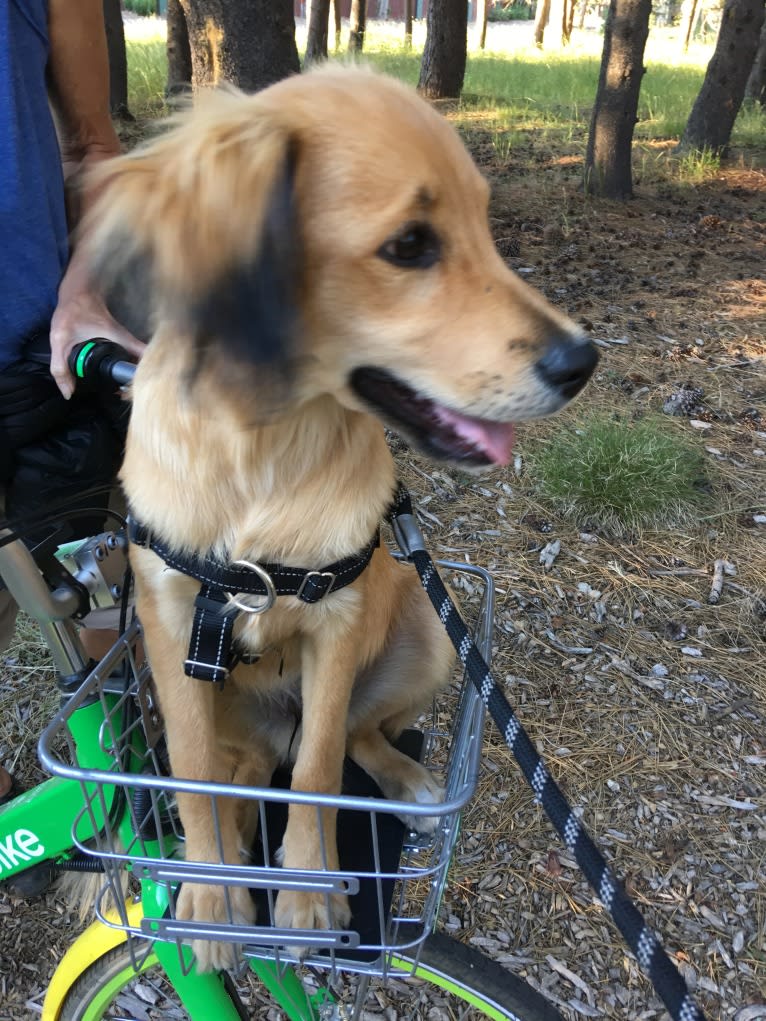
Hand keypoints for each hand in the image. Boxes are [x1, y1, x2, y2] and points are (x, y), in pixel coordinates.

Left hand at [49, 273, 144, 398]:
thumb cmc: (72, 312)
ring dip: (132, 378)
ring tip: (121, 391)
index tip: (129, 391)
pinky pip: (132, 359)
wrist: (78, 292)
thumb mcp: (60, 339)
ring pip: (138, 364)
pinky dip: (127, 371)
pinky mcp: (123, 342)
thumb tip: (68, 393)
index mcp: (120, 339)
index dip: (141, 379)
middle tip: (122, 395)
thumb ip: (60, 367)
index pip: (144, 360)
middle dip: (135, 384)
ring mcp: (127, 341)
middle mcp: (129, 341)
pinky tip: (117, 379)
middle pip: (143, 366)